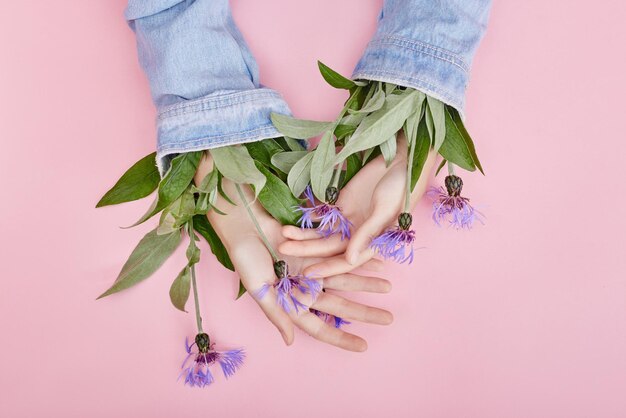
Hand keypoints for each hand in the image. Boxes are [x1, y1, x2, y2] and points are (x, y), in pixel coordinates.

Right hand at [195, 154, 392, 351]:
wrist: (243, 222)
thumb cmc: (244, 256)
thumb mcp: (258, 288)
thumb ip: (276, 313)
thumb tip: (290, 341)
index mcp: (289, 303)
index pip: (319, 326)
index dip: (340, 337)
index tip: (364, 346)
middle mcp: (303, 288)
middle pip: (338, 304)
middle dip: (363, 311)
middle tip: (389, 318)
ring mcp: (310, 267)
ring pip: (343, 280)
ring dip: (365, 283)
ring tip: (388, 285)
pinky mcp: (314, 247)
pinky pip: (340, 255)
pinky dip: (356, 258)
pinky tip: (374, 259)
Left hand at [279, 134, 436, 275]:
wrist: (404, 158)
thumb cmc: (402, 187)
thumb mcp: (385, 210)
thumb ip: (367, 233)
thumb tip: (350, 260)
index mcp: (372, 242)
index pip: (346, 260)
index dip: (327, 268)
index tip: (307, 273)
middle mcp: (358, 234)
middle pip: (328, 247)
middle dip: (305, 249)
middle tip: (282, 248)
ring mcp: (349, 219)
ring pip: (322, 232)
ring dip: (303, 234)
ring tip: (283, 232)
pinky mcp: (342, 203)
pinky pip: (323, 214)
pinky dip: (309, 216)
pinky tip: (292, 219)